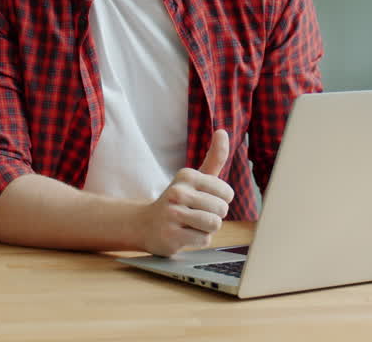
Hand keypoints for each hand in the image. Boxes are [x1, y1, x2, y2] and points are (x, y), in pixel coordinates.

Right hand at [138, 129, 234, 256]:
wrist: (144, 224)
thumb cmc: (178, 200)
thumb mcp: (194, 178)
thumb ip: (214, 158)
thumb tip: (222, 131)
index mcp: (187, 175)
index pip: (227, 193)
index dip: (221, 201)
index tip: (204, 200)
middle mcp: (178, 191)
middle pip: (222, 209)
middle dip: (214, 216)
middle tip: (196, 214)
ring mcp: (172, 214)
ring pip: (214, 224)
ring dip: (207, 228)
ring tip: (191, 224)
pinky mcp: (170, 235)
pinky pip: (203, 239)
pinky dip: (198, 240)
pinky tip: (184, 234)